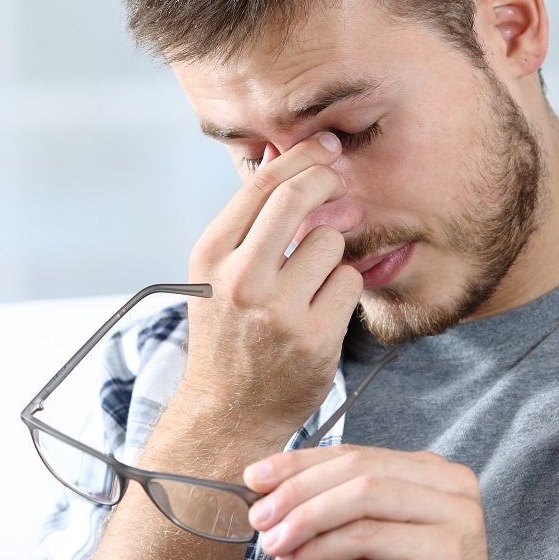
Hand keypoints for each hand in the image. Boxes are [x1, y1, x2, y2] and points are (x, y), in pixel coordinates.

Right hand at [174, 132, 363, 446]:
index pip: (262, 185)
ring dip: (332, 252)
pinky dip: (343, 288)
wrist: (229, 413)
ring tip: (313, 278)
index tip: (326, 146)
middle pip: (297, 198)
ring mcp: (277, 310)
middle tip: (340, 183)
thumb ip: (250, 217)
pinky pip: (348, 282)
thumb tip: (280, 151)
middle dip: (327, 181)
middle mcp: (239, 280)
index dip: (302, 156)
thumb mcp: (220, 274)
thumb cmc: (229, 335)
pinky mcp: (314, 336)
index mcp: (210, 257)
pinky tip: (324, 307)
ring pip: (330, 241)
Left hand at [243, 444, 513, 559]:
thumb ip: (329, 519)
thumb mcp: (359, 553)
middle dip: (297, 490)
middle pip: (357, 467)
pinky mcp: (446, 550)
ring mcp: (453, 514)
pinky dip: (322, 546)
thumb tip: (270, 497)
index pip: (354, 453)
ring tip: (271, 543)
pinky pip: (368, 535)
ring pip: (362, 495)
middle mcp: (448, 484)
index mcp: (430, 475)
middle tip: (257, 517)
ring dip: (305, 517)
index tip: (255, 478)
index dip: (299, 463)